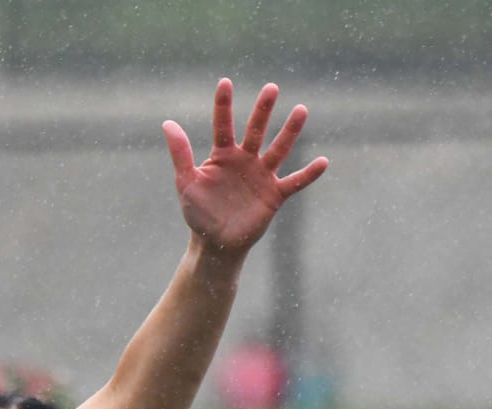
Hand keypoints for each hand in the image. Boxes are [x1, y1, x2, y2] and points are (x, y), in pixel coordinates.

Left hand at [162, 79, 325, 256]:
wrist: (215, 242)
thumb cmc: (199, 213)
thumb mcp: (186, 183)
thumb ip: (180, 154)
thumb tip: (168, 123)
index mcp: (223, 155)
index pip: (223, 125)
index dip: (223, 105)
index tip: (225, 82)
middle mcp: (245, 160)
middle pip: (256, 130)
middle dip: (263, 110)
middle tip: (271, 88)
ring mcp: (261, 176)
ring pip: (278, 150)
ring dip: (290, 132)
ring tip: (301, 110)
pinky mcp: (274, 195)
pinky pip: (294, 182)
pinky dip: (308, 174)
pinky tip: (323, 162)